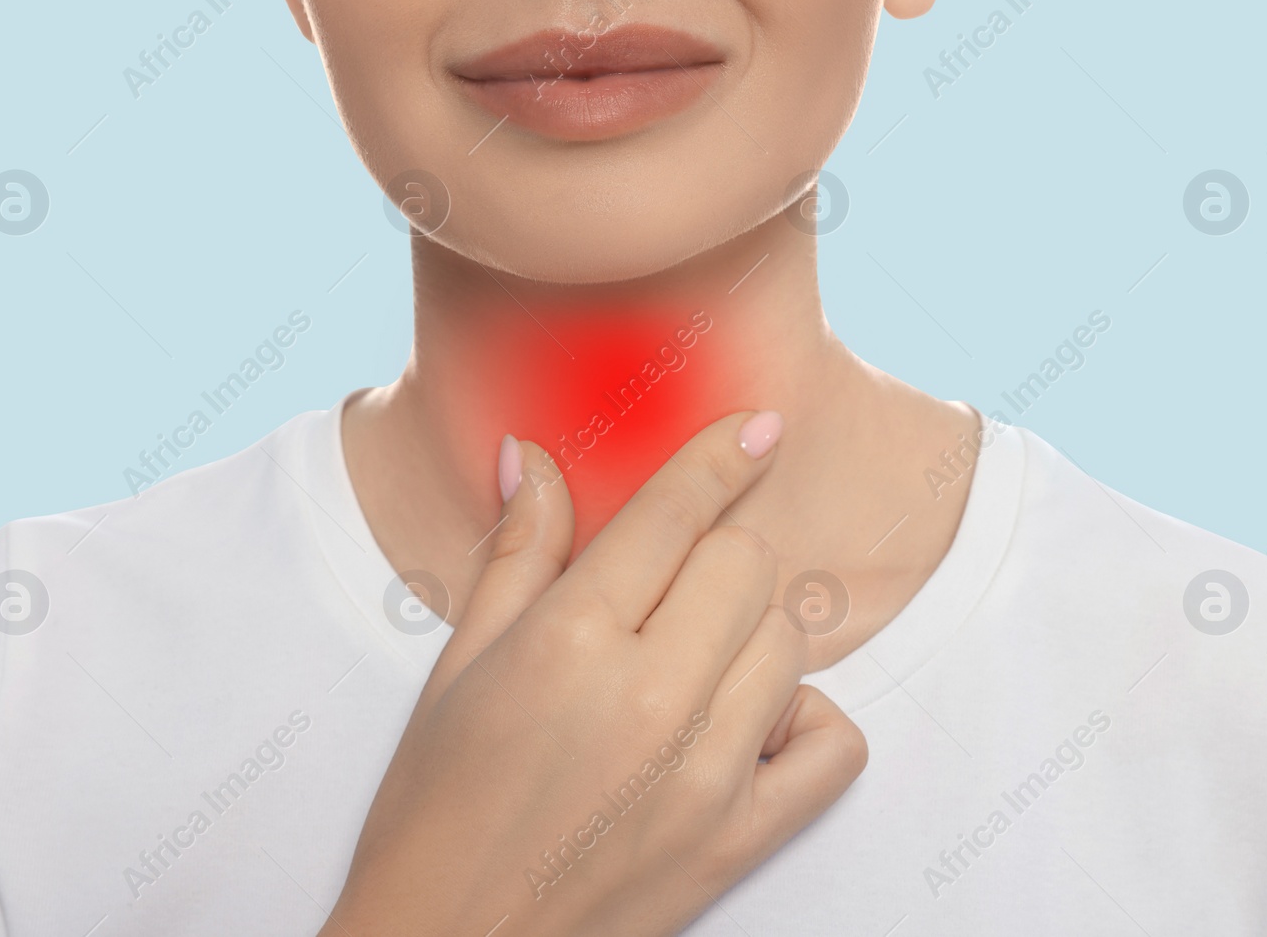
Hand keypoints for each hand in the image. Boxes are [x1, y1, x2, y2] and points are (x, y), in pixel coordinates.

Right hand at [324, 411, 867, 936]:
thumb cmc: (433, 808)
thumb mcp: (457, 668)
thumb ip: (516, 554)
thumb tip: (534, 457)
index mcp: (569, 642)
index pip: (674, 514)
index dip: (718, 456)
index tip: (756, 427)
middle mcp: (647, 697)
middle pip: (743, 565)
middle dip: (711, 558)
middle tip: (667, 594)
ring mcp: (704, 773)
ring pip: (786, 642)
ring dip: (748, 635)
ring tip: (690, 664)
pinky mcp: (738, 839)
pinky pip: (833, 745)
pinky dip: (805, 722)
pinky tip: (749, 725)